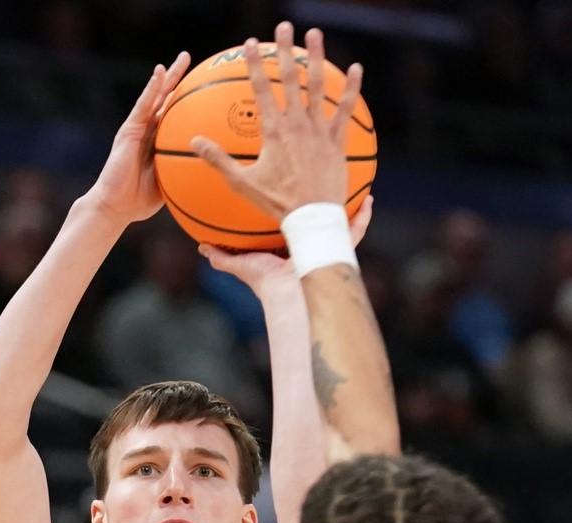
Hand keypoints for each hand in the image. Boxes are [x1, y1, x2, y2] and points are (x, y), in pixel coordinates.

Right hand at [83, 52, 191, 224]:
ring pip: (156, 96)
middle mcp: (148, 130)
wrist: (116, 206)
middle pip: (166, 99)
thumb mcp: (170, 184)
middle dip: (179, 79)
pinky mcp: (129, 130)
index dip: (189, 99)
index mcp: (158, 141)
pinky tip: (159, 74)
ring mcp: (138, 128)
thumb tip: (212, 175)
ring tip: (183, 58)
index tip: (205, 86)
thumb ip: (184, 173)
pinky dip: (151, 88)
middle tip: (193, 60)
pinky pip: (143, 106)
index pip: (176, 115)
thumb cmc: (139, 201)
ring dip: (169, 76)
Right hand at [193, 23, 363, 219]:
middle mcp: (296, 123)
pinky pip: (345, 109)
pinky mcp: (337, 140)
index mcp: (273, 130)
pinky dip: (351, 88)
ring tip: (314, 34)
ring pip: (317, 86)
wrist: (312, 218)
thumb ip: (218, 160)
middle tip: (282, 27)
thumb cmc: (277, 204)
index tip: (249, 44)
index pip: (260, 89)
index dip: (254, 64)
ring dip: (315, 58)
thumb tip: (194, 141)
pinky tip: (356, 68)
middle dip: (284, 50)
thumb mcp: (242, 183)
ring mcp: (319, 130)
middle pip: (289, 78)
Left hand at [200, 196, 372, 291]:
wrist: (287, 295)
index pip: (291, 221)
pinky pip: (355, 231)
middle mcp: (308, 244)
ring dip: (345, 202)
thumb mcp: (240, 264)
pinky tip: (369, 200)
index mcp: (288, 245)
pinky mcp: (339, 250)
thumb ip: (221, 257)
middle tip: (325, 179)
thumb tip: (202, 247)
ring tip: (352, 181)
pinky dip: (363, 217)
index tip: (291, 188)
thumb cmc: (265, 282)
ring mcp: (325, 246)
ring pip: (338, 219)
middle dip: (321, 200)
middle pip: (317, 216)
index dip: (292, 206)